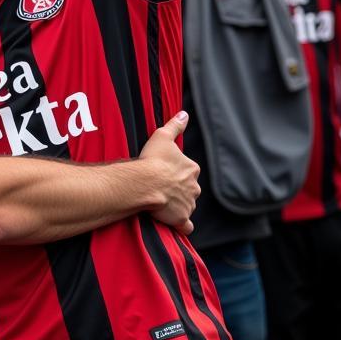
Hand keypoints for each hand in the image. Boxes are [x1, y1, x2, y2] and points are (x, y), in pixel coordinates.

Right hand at [139, 112, 200, 233]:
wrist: (146, 183)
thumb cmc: (153, 159)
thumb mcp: (163, 136)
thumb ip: (175, 125)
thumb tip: (184, 113)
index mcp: (191, 169)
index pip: (188, 170)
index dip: (176, 171)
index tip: (164, 171)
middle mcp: (194, 187)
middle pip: (188, 188)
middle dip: (179, 189)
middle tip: (162, 187)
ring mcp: (188, 204)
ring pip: (186, 205)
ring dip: (178, 205)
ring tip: (161, 203)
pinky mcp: (181, 219)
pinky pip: (185, 225)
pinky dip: (182, 225)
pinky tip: (174, 224)